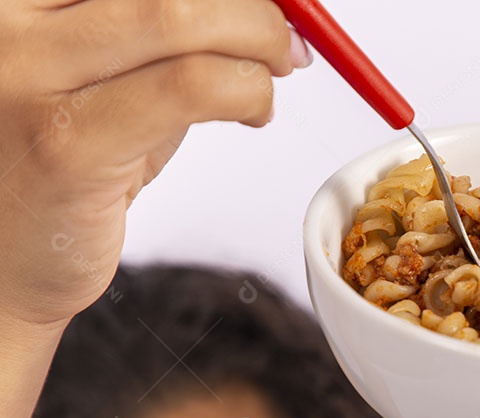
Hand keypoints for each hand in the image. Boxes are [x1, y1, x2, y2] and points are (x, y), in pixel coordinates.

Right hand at [0, 0, 309, 325]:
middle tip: (288, 42)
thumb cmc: (54, 174)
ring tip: (274, 76)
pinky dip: (246, 90)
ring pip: (175, 18)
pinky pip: (187, 89)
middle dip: (248, 6)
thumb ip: (157, 43)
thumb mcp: (99, 83)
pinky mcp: (66, 143)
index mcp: (18, 1)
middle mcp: (7, 23)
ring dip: (255, 40)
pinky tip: (254, 112)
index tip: (269, 5)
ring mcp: (26, 75)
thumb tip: (251, 13)